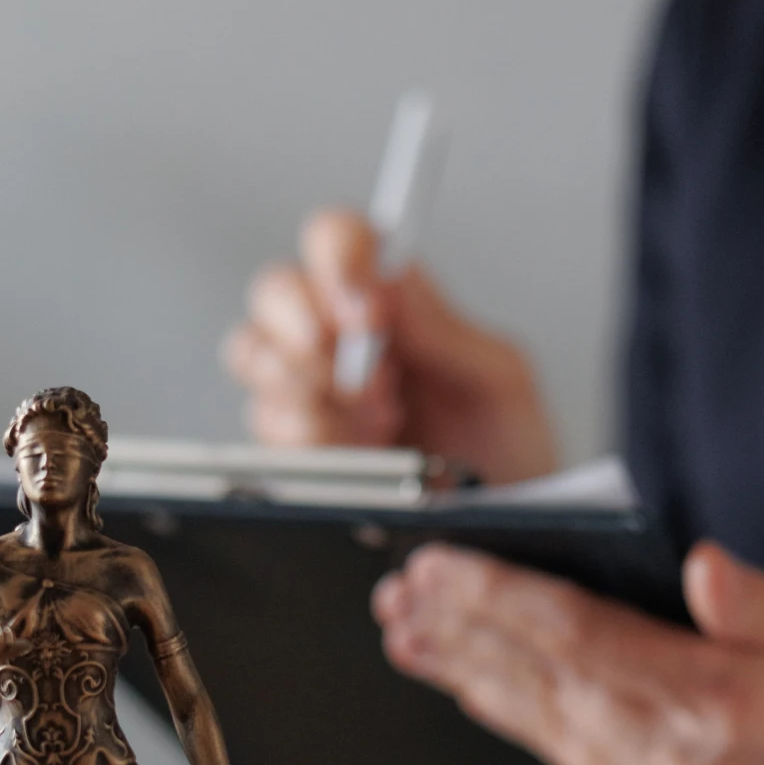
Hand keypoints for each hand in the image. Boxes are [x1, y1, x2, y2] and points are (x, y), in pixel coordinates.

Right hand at [221, 209, 557, 484]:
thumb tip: (392, 283)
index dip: (338, 259)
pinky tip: (356, 452)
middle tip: (363, 375)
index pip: (338, 238)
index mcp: (395, 303)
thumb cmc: (509, 453)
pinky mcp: (296, 447)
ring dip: (311, 388)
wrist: (498, 526)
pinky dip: (308, 436)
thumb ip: (445, 329)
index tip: (368, 308)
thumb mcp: (500, 382)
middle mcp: (343, 339)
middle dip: (308, 328)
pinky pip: (264, 424)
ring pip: (254, 354)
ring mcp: (313, 392)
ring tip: (377, 421)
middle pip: (274, 289)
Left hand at [371, 543, 763, 764]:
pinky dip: (526, 728)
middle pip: (546, 686)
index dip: (498, 597)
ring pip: (550, 732)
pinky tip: (492, 699)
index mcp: (733, 709)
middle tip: (400, 595)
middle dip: (463, 635)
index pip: (582, 637)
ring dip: (476, 682)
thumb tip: (699, 569)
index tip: (439, 565)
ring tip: (417, 641)